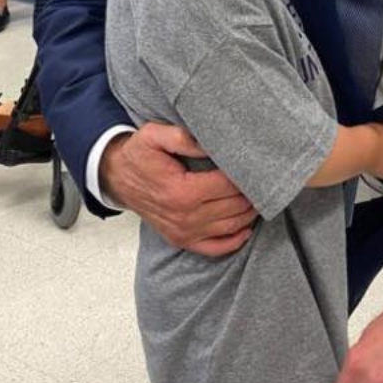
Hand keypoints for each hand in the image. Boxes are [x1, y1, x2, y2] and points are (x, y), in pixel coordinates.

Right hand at [101, 123, 258, 255]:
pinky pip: (214, 247)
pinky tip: (246, 228)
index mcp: (182, 191)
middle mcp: (185, 216)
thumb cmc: (139, 154)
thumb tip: (211, 144)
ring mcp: (183, 231)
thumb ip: (183, 137)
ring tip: (260, 197)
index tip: (258, 165)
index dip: (245, 175)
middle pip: (233, 207)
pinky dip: (234, 241)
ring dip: (248, 214)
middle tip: (266, 180)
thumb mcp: (154, 135)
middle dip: (252, 194)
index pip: (227, 185)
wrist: (117, 177)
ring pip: (229, 227)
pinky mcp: (181, 239)